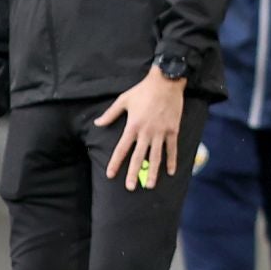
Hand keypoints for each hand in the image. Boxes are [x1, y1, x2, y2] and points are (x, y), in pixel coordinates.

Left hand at [95, 66, 185, 191]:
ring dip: (152, 172)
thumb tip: (97, 123)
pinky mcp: (173, 130)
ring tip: (149, 185)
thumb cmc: (143, 90)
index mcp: (133, 126)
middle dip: (133, 173)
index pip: (122, 149)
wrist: (166, 81)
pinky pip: (172, 149)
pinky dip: (172, 161)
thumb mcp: (123, 100)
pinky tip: (170, 172)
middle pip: (138, 157)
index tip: (110, 175)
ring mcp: (161, 132)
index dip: (115, 162)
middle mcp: (146, 132)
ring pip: (156, 157)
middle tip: (130, 187)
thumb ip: (110, 114)